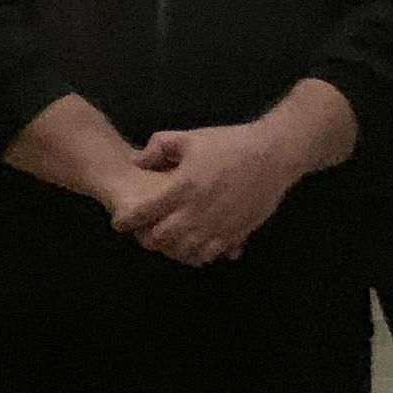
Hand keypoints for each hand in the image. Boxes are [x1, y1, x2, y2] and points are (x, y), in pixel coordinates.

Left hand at [110, 121, 303, 266]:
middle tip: (145, 230)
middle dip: (148, 237)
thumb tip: (138, 161)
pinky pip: (209, 255)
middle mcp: (195, 213)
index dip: (126, 220)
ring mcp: (215, 228)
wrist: (272, 156)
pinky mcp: (233, 235)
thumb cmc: (230, 144)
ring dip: (172, 248)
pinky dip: (197, 253)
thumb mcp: (191, 138)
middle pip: (160, 238)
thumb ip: (160, 147)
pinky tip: (195, 243)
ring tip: (169, 238)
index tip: (119, 221)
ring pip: (183, 251)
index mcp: (181, 188)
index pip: (143, 212)